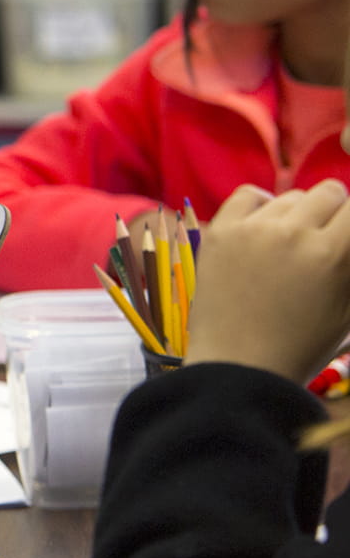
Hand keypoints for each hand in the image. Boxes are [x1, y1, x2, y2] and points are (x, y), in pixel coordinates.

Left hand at [184, 180, 349, 384]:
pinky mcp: (220, 230)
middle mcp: (292, 233)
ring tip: (293, 248)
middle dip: (335, 214)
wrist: (238, 365)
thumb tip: (345, 239)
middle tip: (326, 241)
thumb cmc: (302, 346)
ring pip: (291, 196)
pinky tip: (266, 228)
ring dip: (299, 215)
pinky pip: (250, 195)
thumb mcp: (347, 311)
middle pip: (328, 192)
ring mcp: (251, 229)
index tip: (347, 236)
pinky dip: (262, 206)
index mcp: (332, 256)